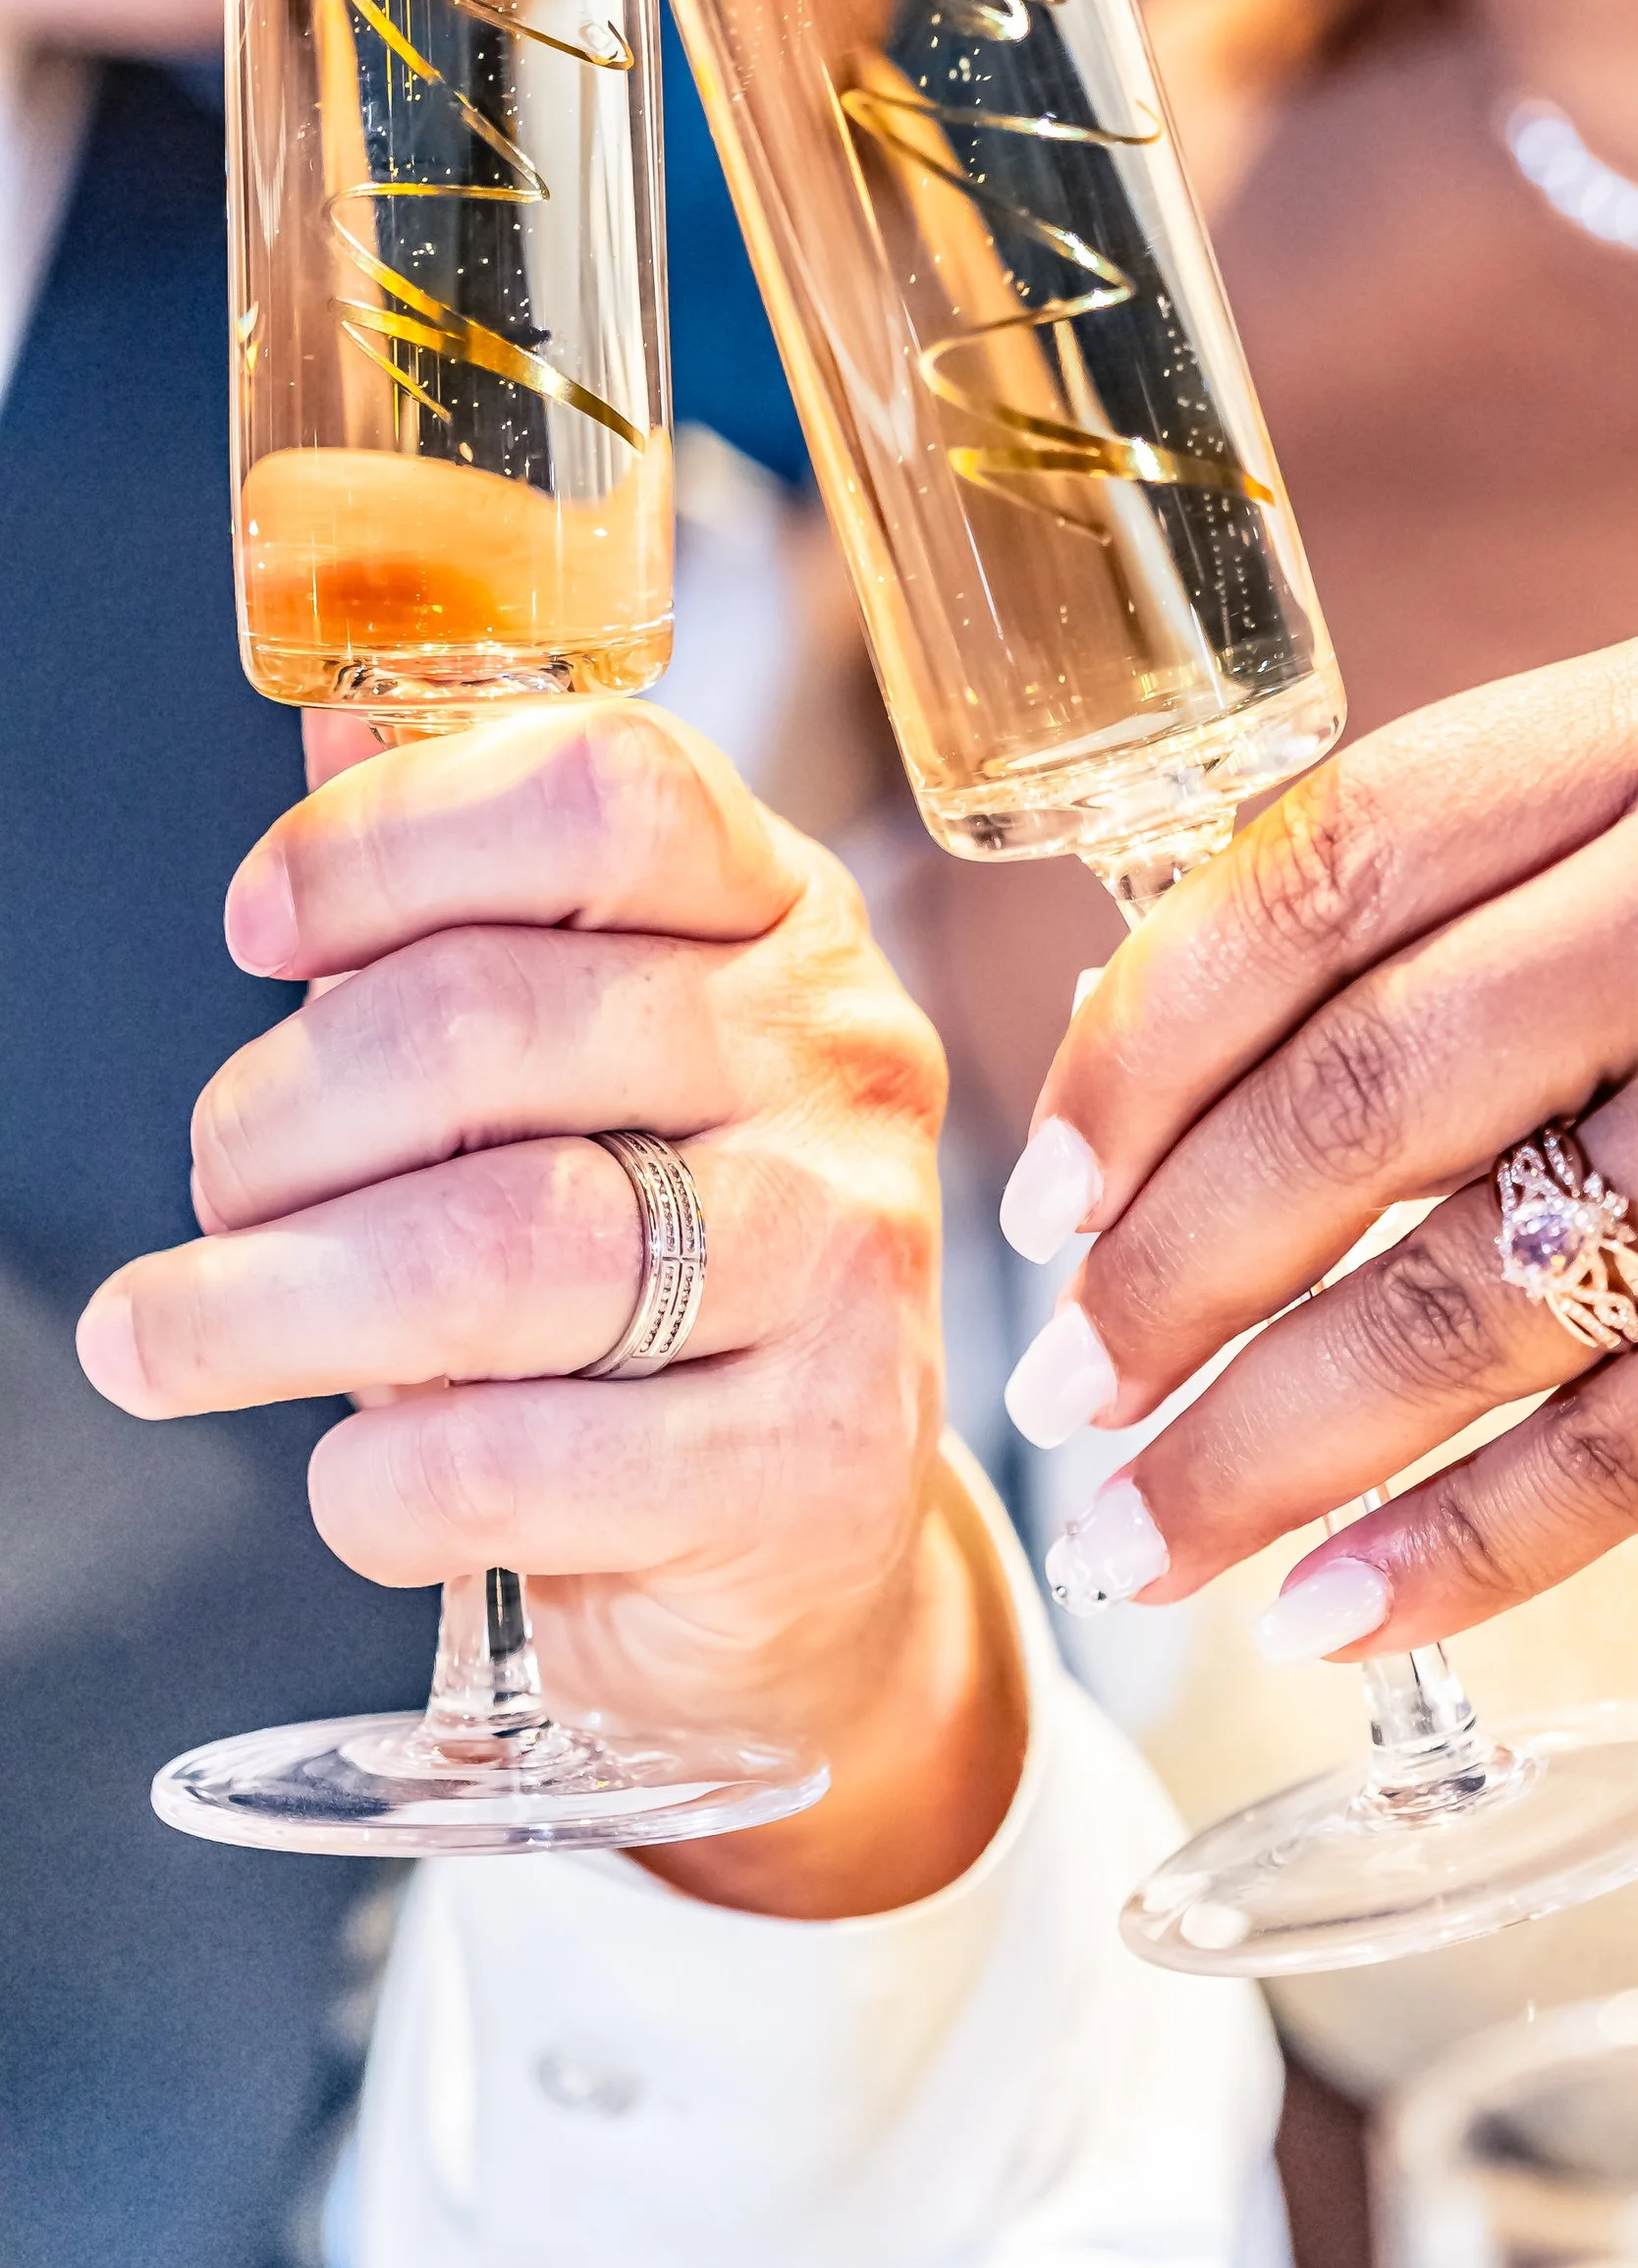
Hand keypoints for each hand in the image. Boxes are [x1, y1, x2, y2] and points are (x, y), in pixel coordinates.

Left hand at [80, 704, 1021, 1916]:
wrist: (803, 1547)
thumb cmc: (665, 1279)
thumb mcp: (597, 1067)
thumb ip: (481, 908)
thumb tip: (340, 720)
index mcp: (784, 923)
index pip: (603, 794)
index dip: (392, 839)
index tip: (259, 929)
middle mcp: (842, 1064)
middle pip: (490, 1022)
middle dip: (273, 1117)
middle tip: (210, 1190)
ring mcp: (846, 1261)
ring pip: (490, 1248)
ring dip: (263, 1305)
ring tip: (161, 1338)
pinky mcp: (809, 1459)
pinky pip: (511, 1456)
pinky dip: (377, 1480)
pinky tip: (365, 1474)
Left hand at [1003, 603, 1637, 1654]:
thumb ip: (1537, 871)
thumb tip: (1195, 1040)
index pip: (1339, 854)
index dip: (1151, 1028)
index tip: (1053, 1170)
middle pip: (1363, 1085)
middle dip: (1165, 1260)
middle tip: (1063, 1374)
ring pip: (1455, 1296)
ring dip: (1259, 1436)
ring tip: (1139, 1524)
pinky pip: (1609, 1457)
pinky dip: (1446, 1548)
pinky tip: (1324, 1605)